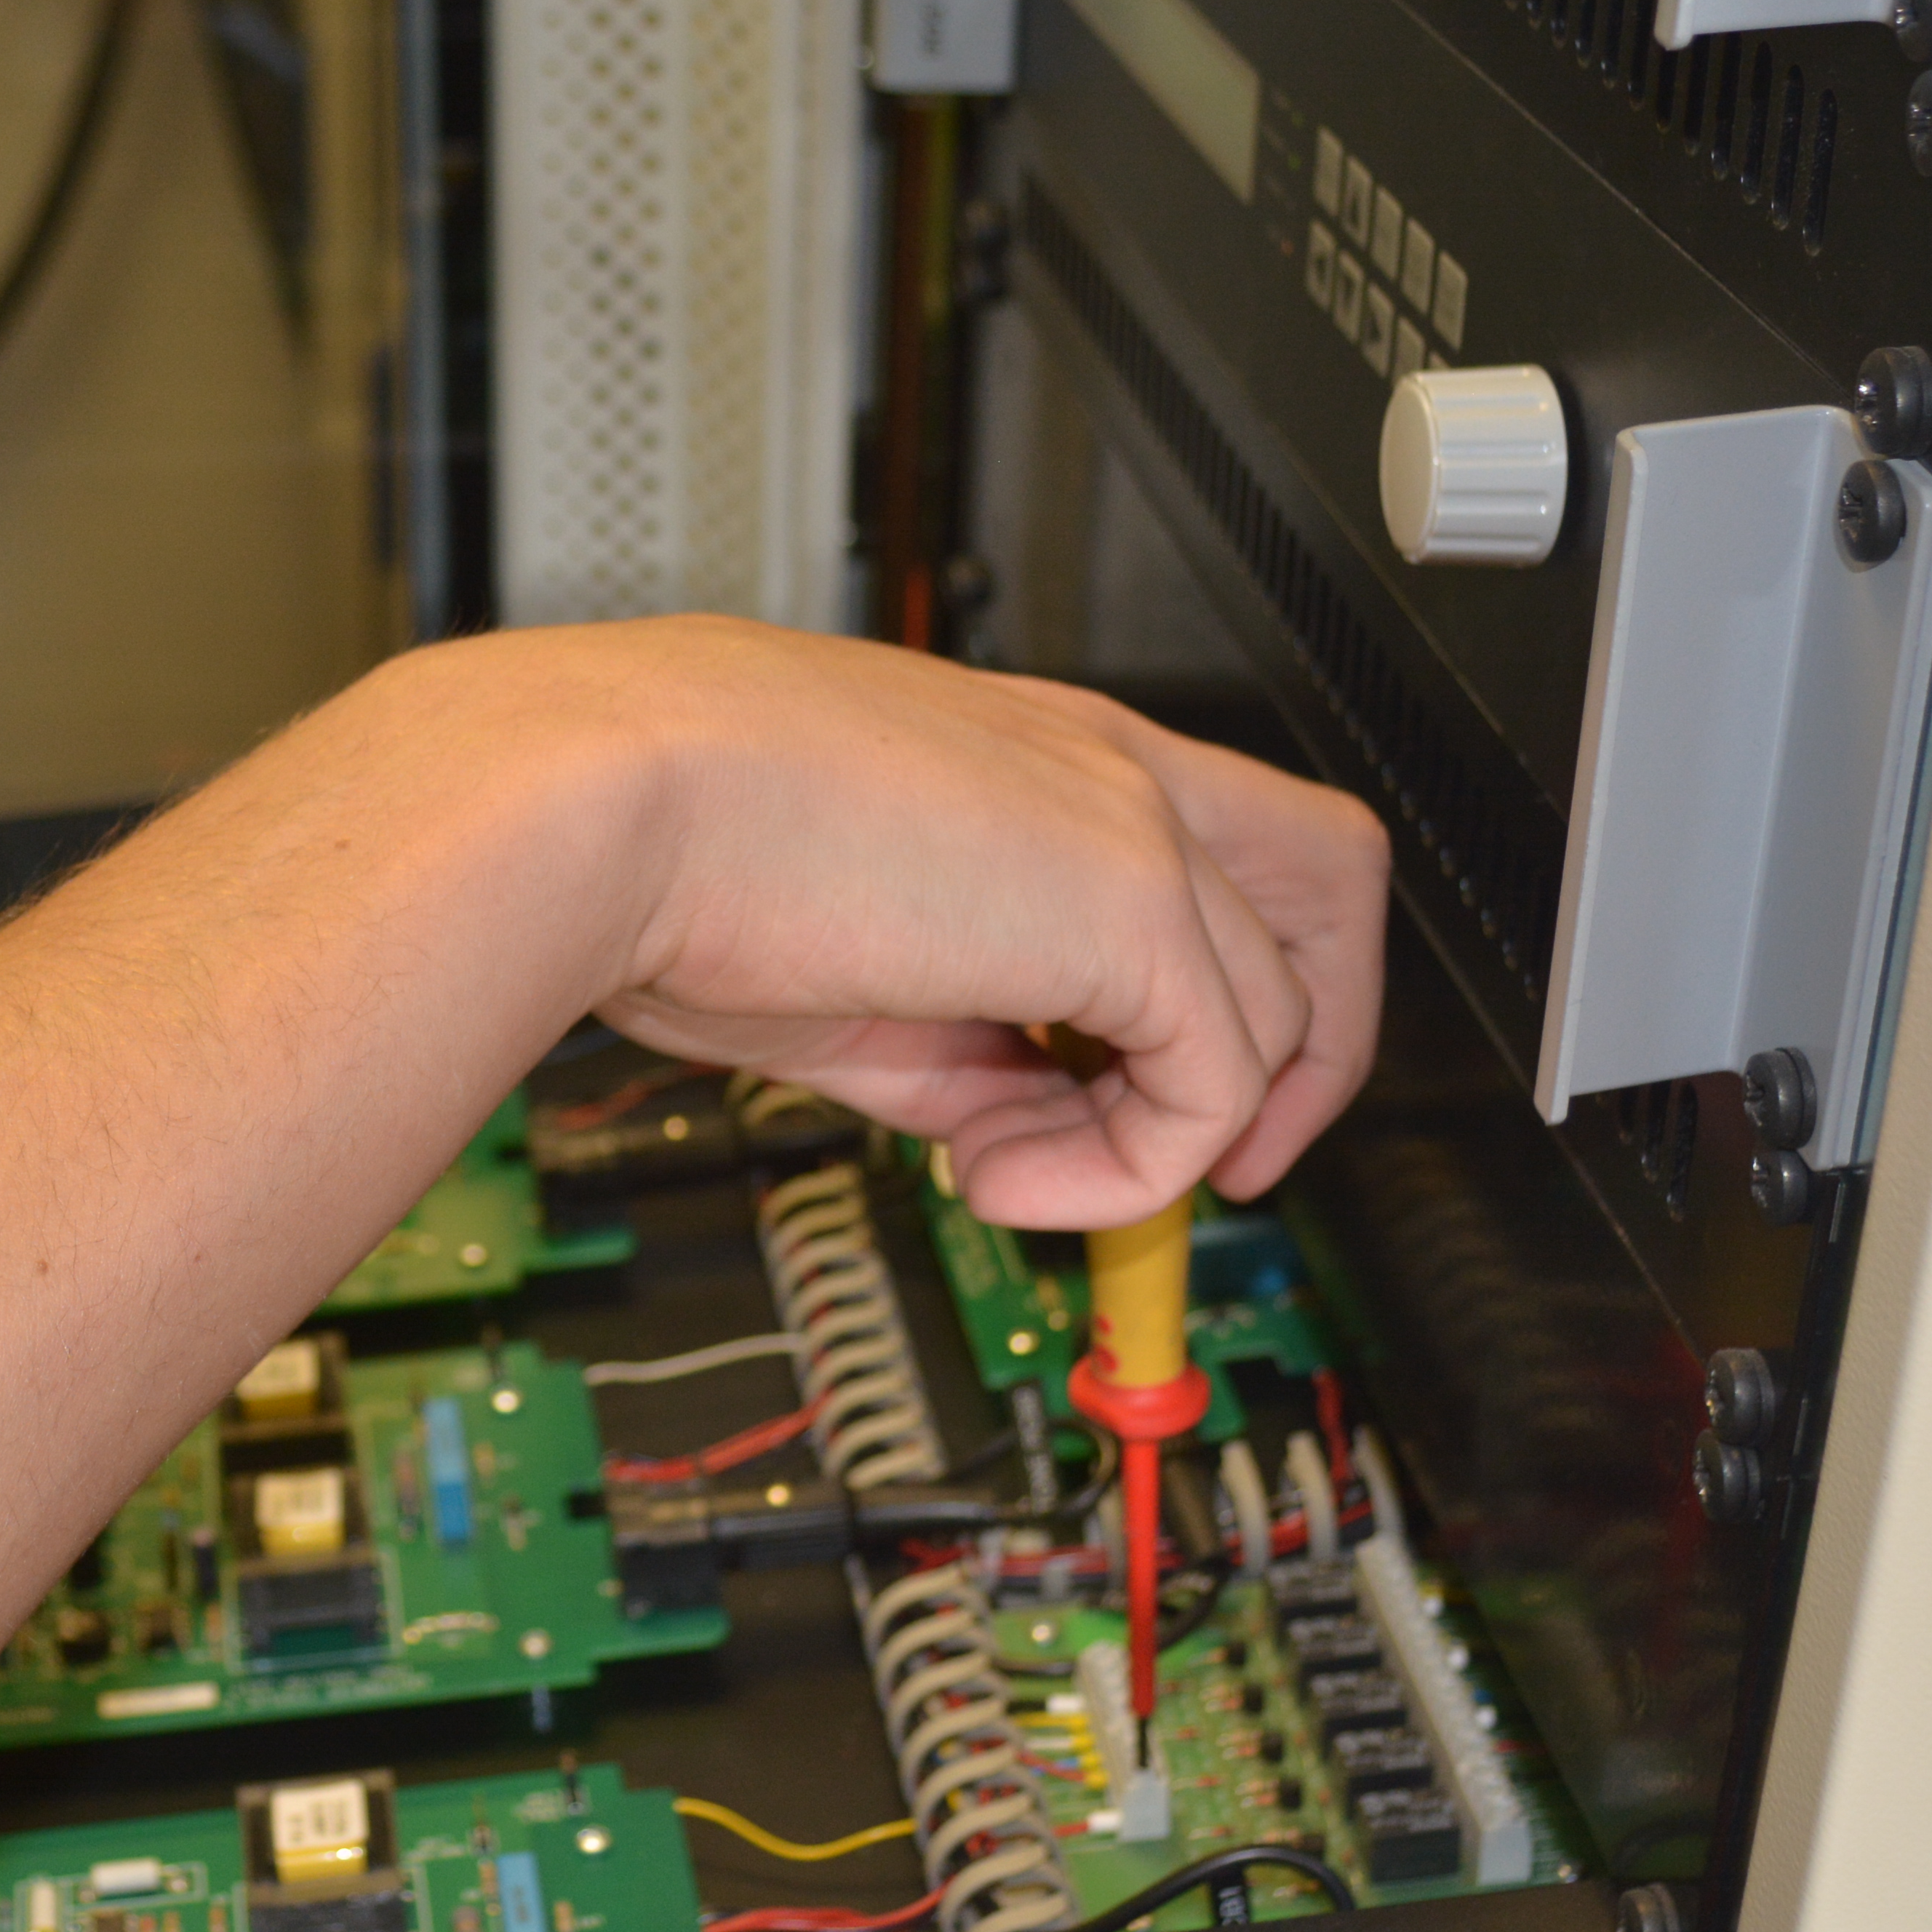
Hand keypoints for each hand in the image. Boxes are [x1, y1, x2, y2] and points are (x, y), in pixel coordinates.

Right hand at [443, 620, 1386, 1226]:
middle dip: (1313, 1039)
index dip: (1202, 991)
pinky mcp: (1129, 905)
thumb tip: (1009, 1123)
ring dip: (1166, 1140)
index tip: (1116, 1095)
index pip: (1206, 856)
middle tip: (1222, 1152)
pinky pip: (1212, 1085)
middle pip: (1332, 875)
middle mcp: (1105, 767)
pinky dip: (1124, 1172)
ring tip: (1005, 1169)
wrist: (599, 799)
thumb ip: (958, 1038)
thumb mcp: (846, 965)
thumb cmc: (665, 845)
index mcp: (1034, 758)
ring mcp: (1130, 823)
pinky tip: (993, 1173)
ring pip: (1282, 1010)